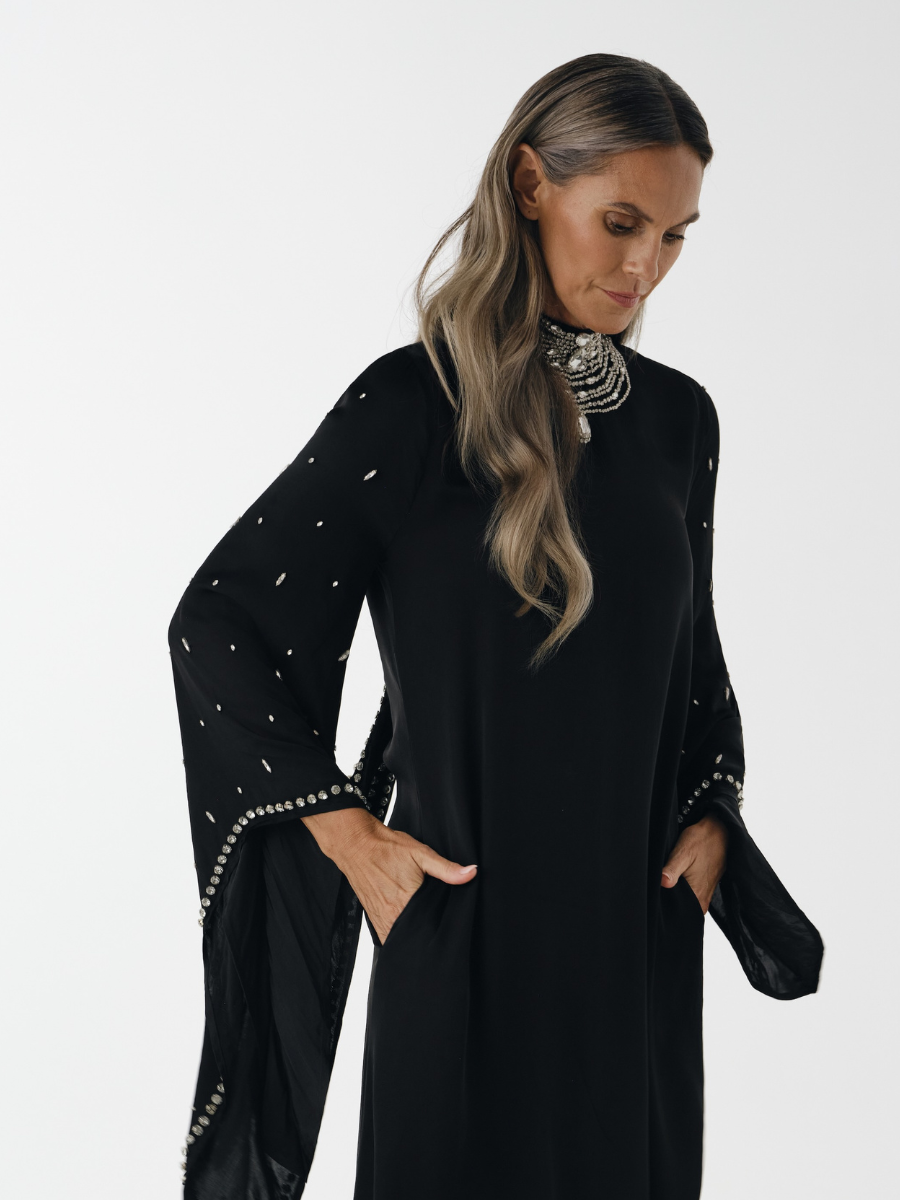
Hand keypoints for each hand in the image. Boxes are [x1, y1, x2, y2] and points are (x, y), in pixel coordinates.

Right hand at [301, 806, 476, 943]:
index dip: (440, 932)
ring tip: (423, 934)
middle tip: (438, 934)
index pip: (429, 928)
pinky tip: (407, 930)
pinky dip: (397, 935)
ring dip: (411, 938)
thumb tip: (471, 873)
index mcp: (407, 900)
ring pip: (399, 939)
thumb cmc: (386, 848)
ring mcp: (380, 918)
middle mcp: (391, 913)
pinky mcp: (372, 917)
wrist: (355, 845)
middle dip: (426, 938)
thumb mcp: (420, 853)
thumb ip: (446, 868)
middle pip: (414, 936)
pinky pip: (386, 936)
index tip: (448, 931)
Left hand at [661, 813, 727, 913]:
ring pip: (686, 900)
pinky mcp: (706, 888)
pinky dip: (684, 887)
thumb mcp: (683, 852)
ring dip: (677, 891)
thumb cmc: (701, 841)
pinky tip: (678, 876)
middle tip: (663, 882)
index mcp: (698, 898)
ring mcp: (706, 895)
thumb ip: (672, 869)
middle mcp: (703, 901)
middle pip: (681, 907)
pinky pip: (691, 893)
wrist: (720, 832)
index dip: (664, 905)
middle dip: (669, 898)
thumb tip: (663, 882)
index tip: (657, 894)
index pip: (677, 913)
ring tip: (670, 877)